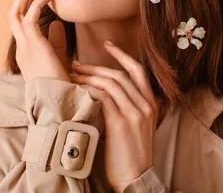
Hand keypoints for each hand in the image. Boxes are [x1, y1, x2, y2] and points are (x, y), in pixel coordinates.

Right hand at [7, 0, 69, 82]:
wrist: (59, 101)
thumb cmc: (61, 83)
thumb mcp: (57, 58)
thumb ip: (55, 41)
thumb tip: (56, 23)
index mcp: (26, 50)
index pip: (22, 20)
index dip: (27, 0)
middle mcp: (21, 47)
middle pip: (14, 12)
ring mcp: (24, 46)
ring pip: (16, 12)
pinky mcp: (32, 45)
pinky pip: (30, 18)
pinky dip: (37, 3)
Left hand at [68, 40, 158, 191]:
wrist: (134, 177)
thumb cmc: (128, 153)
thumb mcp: (134, 125)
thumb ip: (124, 106)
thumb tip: (101, 90)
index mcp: (150, 103)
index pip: (137, 69)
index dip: (122, 54)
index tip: (107, 44)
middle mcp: (145, 104)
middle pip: (118, 74)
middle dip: (94, 66)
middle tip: (75, 63)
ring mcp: (135, 113)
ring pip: (110, 83)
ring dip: (87, 76)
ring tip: (71, 76)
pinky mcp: (121, 123)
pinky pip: (104, 98)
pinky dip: (89, 90)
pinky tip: (77, 90)